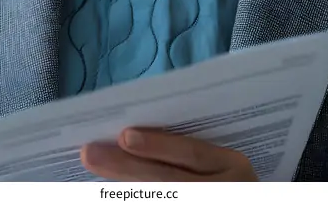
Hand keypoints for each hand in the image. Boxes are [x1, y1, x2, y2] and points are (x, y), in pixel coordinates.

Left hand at [80, 128, 258, 181]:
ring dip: (122, 187)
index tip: (124, 135)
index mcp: (233, 165)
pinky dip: (134, 196)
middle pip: (168, 181)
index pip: (193, 154)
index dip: (159, 145)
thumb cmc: (230, 174)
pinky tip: (112, 189)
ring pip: (161, 195)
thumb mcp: (222, 158)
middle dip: (125, 167)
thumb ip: (191, 147)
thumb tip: (133, 131)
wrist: (238, 195)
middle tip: (90, 153)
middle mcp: (223, 189)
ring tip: (93, 167)